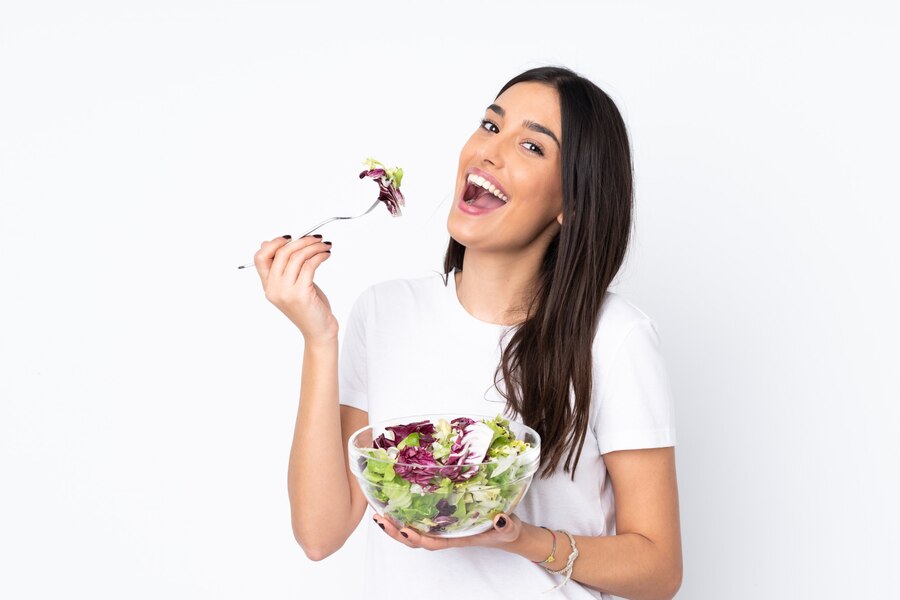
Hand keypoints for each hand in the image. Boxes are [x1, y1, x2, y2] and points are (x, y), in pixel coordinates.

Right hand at [253, 234, 336, 342]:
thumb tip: (268, 242)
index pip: (260, 258)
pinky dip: (319, 256)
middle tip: (316, 238)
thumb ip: (284, 268)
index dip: (274, 243)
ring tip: (324, 246)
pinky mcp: (301, 294)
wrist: (319, 332)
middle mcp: (273, 289)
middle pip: (281, 253)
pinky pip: (309, 266)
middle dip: (301, 241)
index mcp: (268, 286)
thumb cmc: (309, 308)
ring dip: (313, 247)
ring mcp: (286, 292)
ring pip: (297, 257)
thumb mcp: (292, 286)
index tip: (291, 237)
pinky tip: (326, 255)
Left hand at [371, 512, 522, 550]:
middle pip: (416, 540)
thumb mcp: (510, 528)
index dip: (417, 538)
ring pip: (415, 531)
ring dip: (395, 525)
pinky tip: (395, 505)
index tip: (403, 529)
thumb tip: (500, 520)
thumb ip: (507, 525)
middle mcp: (447, 534)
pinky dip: (406, 515)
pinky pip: (421, 520)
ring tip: (379, 515)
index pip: (433, 542)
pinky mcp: (443, 517)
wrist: (508, 531)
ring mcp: (443, 527)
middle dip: (396, 532)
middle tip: (380, 519)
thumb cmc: (506, 531)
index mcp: (458, 538)